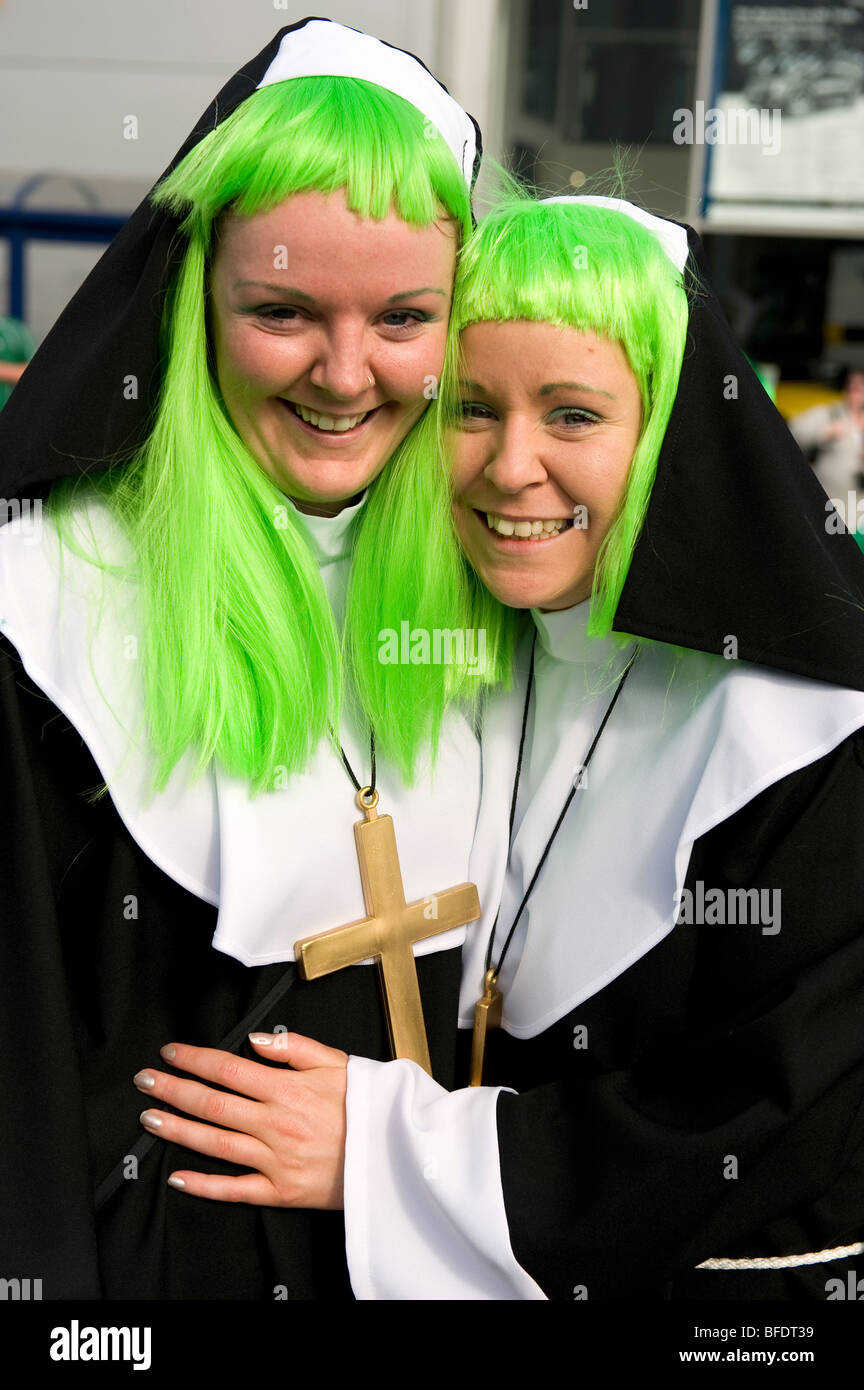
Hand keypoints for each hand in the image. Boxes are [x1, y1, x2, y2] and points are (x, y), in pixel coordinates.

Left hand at [133, 1032, 347, 1208]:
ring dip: (178, 1129)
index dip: (194, 1060)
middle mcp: (276, 1124)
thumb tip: (256, 1039)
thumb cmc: (367, 1106)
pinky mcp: (281, 1191)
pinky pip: (235, 1188)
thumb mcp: (338, 1063)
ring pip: (215, 1143)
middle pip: (212, 1104)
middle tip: (145, 1081)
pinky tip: (178, 1176)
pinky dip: (204, 1184)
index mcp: (288, 1089)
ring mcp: (276, 1160)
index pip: (228, 1070)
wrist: (394, 1155)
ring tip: (150, 1119)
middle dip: (173, 1090)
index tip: (170, 1053)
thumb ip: (295, 1048)